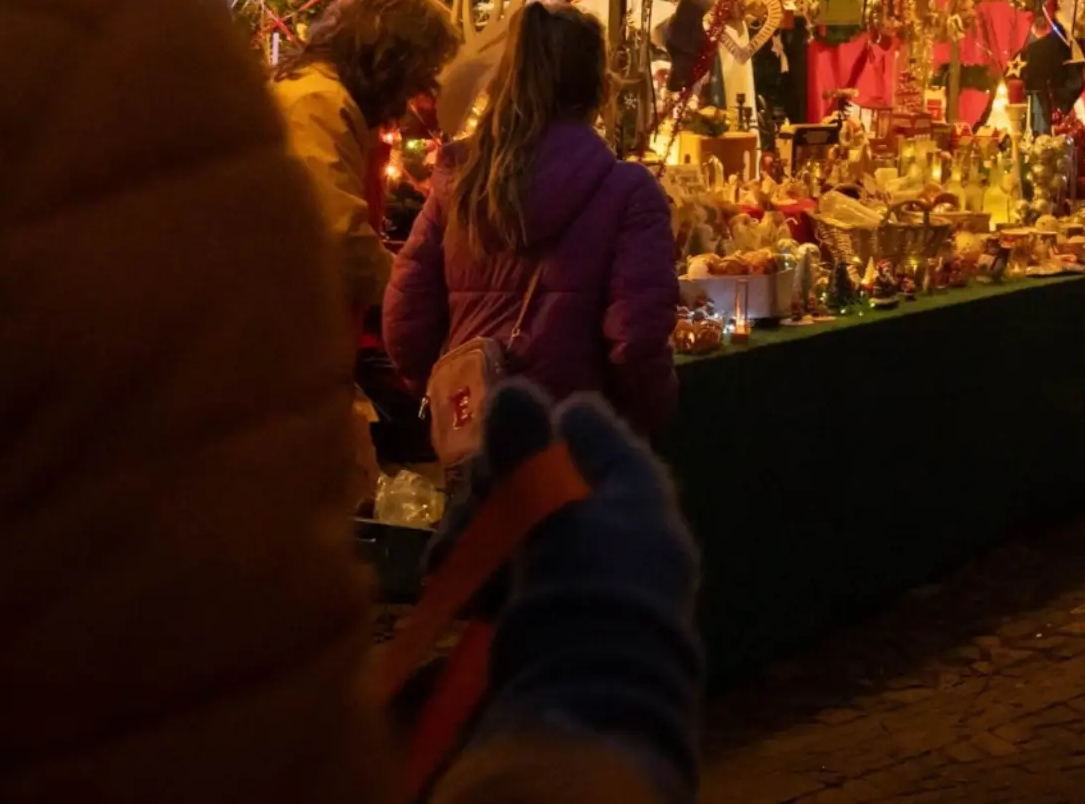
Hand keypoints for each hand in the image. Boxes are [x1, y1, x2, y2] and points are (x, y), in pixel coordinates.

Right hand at [438, 383, 703, 796]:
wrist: (593, 698)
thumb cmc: (583, 586)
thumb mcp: (553, 507)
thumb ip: (528, 448)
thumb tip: (512, 387)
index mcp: (634, 483)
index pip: (585, 424)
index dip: (536, 427)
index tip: (499, 446)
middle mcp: (618, 519)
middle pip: (541, 475)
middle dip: (492, 491)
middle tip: (468, 516)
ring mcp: (590, 568)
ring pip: (518, 524)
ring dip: (477, 535)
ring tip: (450, 563)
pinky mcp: (558, 613)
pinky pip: (514, 573)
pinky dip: (483, 576)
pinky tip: (460, 595)